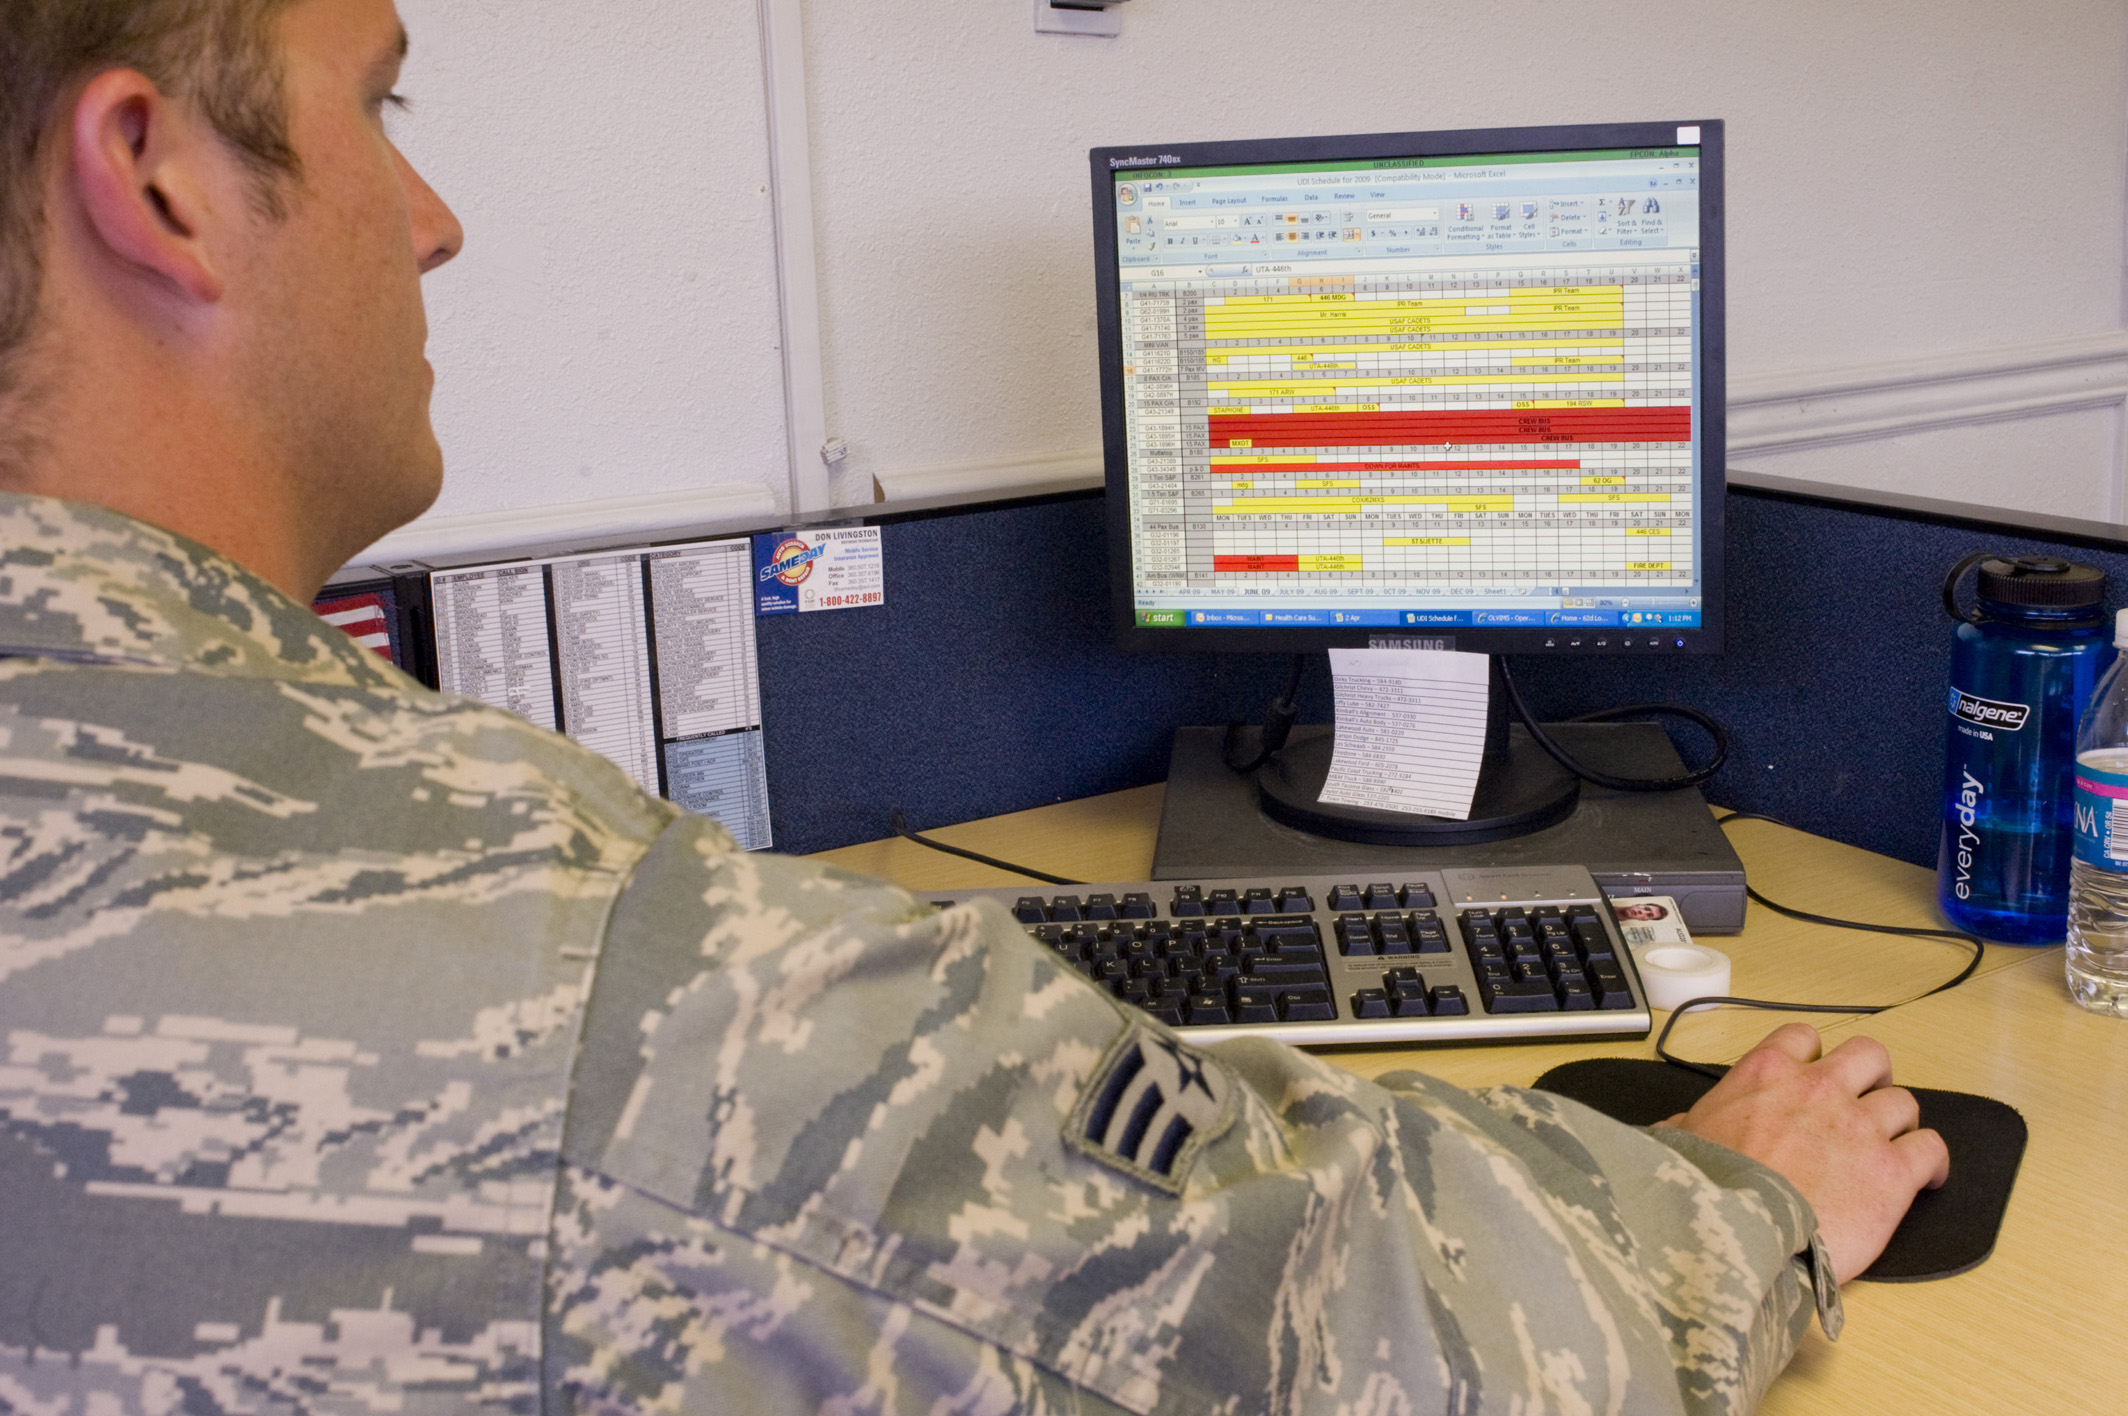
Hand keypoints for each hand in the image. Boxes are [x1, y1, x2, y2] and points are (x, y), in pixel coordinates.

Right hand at [1661, 1023, 1949, 1283]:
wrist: (1736, 1233)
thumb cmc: (1704, 1188)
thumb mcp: (1680, 1139)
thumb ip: (1690, 1123)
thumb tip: (1680, 1128)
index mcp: (1766, 1073)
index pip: (1804, 1036)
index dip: (1814, 1056)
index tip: (1814, 1076)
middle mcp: (1820, 1088)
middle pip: (1870, 1055)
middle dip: (1872, 1077)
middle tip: (1864, 1104)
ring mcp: (1860, 1127)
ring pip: (1905, 1101)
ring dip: (1899, 1122)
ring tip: (1891, 1146)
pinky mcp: (1893, 1171)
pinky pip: (1932, 1148)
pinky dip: (1932, 1162)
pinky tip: (1924, 1178)